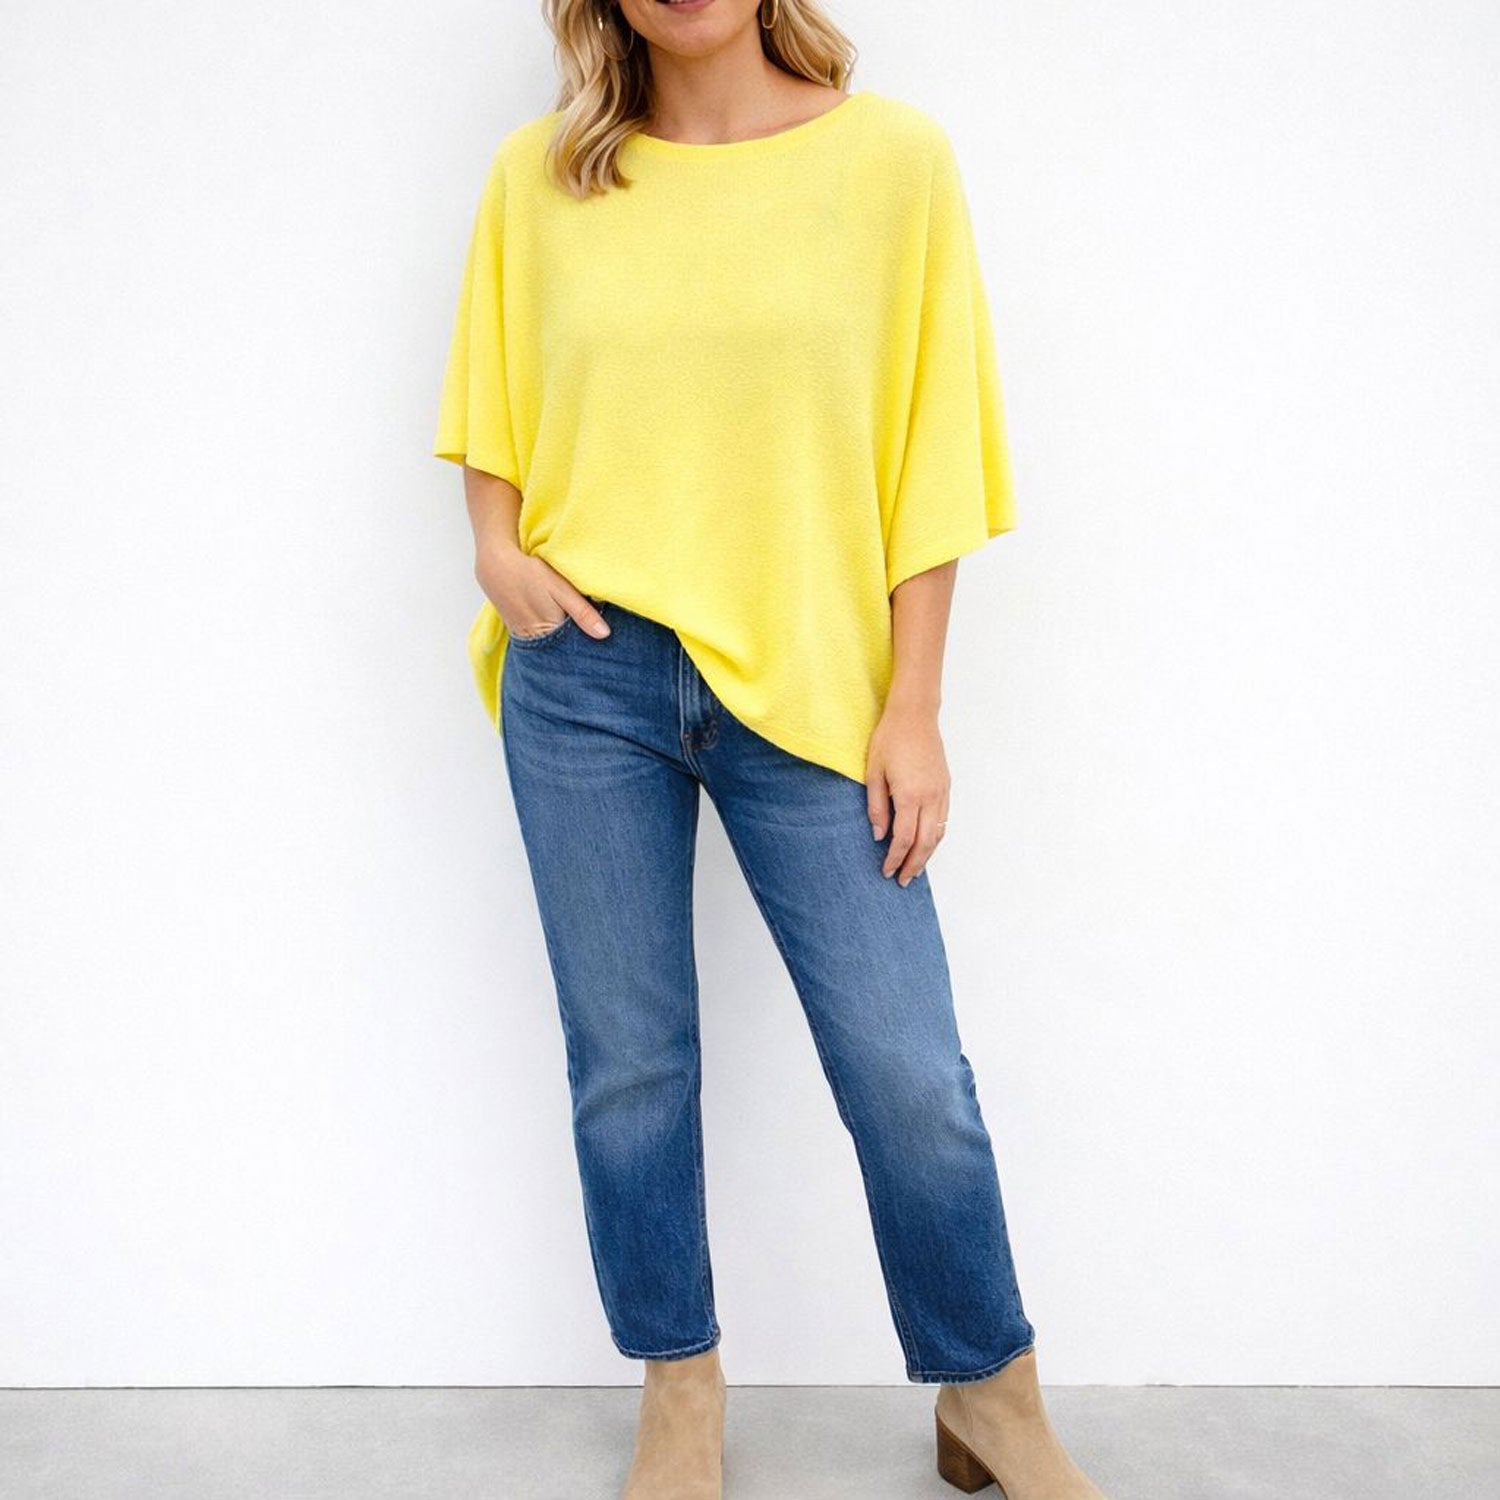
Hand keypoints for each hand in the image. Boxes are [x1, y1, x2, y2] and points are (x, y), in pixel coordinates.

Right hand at [475, 544, 610, 639]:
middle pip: (563, 650)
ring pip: (551, 647)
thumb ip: (582, 612)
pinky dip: (549, 637)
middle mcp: (536, 640)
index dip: (589, 645)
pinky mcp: (518, 632)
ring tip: (573, 631)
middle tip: (592, 641)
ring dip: (562, 642)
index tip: (602, 645)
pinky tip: (556, 627)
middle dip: (576, 646)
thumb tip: (604, 634)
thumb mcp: (560, 589)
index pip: (576, 648)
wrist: (496, 566)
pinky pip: (539, 641)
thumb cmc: (530, 573)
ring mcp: (525, 638)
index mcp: (550, 631)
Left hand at [865, 704, 949, 885]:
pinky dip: (936, 837)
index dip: (895, 859)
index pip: (904, 839)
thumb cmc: (890, 739)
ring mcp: (941, 792)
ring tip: (915, 869)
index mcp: (910, 795)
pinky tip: (926, 844)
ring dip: (927, 855)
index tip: (886, 871)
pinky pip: (944, 819)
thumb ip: (876, 807)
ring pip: (938, 834)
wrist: (915, 715)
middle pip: (925, 843)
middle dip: (914, 865)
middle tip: (903, 881)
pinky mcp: (946, 786)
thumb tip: (878, 835)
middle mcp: (930, 797)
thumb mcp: (874, 772)